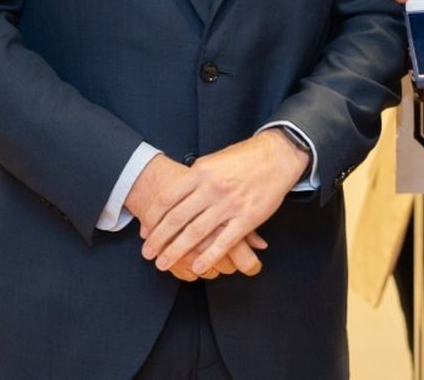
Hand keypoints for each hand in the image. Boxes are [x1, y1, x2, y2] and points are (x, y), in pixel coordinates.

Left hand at [136, 131, 307, 278]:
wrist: (278, 155)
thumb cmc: (244, 158)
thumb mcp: (213, 160)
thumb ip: (194, 177)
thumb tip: (174, 195)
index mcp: (201, 172)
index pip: (167, 198)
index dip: (153, 217)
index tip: (145, 230)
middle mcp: (212, 189)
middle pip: (177, 219)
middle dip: (158, 239)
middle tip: (147, 252)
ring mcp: (230, 204)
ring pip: (196, 233)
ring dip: (176, 251)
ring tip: (163, 263)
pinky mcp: (247, 218)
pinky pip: (224, 243)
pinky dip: (208, 257)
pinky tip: (197, 268)